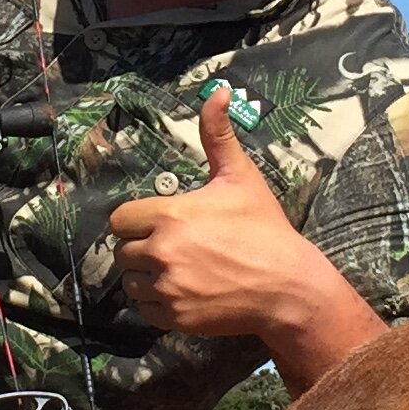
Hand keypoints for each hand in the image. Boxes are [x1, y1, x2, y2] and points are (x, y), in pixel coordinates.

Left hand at [109, 89, 387, 389]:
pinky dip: (159, 305)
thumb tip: (218, 92)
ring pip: (131, 283)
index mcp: (170, 214)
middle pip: (122, 252)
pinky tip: (185, 293)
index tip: (158, 224)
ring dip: (147, 278)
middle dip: (141, 249)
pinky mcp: (175, 317)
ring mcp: (168, 287)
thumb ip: (218, 134)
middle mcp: (162, 251)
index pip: (120, 220)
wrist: (288, 285)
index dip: (135, 222)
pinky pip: (146, 311)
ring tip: (178, 272)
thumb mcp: (240, 177)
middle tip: (172, 249)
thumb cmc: (264, 228)